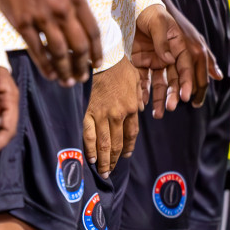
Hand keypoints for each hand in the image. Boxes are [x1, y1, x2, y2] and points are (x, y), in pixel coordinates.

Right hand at [0, 0, 101, 85]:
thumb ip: (73, 4)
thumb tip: (80, 28)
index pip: (93, 31)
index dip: (96, 51)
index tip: (97, 63)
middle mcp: (62, 8)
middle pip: (79, 46)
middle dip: (82, 65)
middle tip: (82, 77)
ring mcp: (42, 17)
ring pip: (59, 52)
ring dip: (65, 70)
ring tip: (67, 81)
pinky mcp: (22, 23)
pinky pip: (37, 51)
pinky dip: (46, 66)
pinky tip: (50, 74)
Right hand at [82, 56, 139, 177]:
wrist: (103, 57)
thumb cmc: (119, 65)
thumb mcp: (136, 78)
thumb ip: (139, 96)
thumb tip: (141, 108)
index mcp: (132, 107)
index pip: (132, 133)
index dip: (129, 147)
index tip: (126, 156)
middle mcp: (118, 114)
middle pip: (118, 143)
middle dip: (115, 159)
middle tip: (111, 171)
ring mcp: (102, 115)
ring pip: (104, 144)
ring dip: (104, 160)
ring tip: (102, 171)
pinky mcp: (88, 112)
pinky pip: (88, 135)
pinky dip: (90, 149)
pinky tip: (91, 159)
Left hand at [130, 3, 220, 115]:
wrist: (130, 7)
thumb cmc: (149, 12)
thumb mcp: (158, 22)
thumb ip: (163, 41)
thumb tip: (169, 60)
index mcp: (179, 45)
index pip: (186, 67)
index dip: (187, 82)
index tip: (184, 96)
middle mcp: (170, 55)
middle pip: (176, 78)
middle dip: (174, 94)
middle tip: (170, 107)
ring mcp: (156, 60)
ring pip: (161, 83)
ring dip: (160, 98)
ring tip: (158, 113)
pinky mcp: (142, 63)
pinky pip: (144, 80)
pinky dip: (144, 92)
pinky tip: (143, 103)